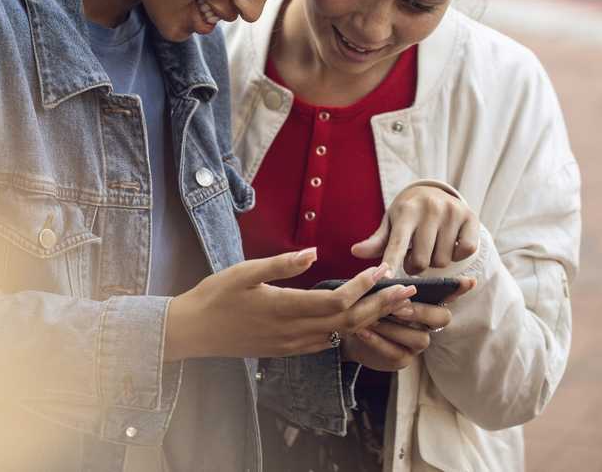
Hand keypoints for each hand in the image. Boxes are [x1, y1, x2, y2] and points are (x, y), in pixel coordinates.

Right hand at [164, 249, 415, 360]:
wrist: (193, 332)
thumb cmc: (215, 296)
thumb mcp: (244, 272)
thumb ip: (281, 264)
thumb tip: (313, 252)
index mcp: (286, 309)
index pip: (338, 302)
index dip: (364, 287)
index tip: (383, 270)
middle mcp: (295, 332)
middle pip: (350, 322)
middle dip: (382, 306)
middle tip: (408, 291)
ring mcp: (292, 345)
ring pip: (342, 334)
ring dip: (370, 318)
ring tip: (392, 305)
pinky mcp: (287, 350)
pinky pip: (326, 343)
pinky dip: (349, 332)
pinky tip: (357, 321)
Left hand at [340, 278, 474, 370]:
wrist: (346, 329)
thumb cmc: (366, 303)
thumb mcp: (374, 288)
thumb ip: (384, 282)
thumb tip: (385, 273)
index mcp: (424, 301)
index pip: (448, 294)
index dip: (459, 289)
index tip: (469, 281)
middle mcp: (427, 323)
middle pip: (441, 318)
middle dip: (420, 311)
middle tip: (398, 307)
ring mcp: (416, 343)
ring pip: (420, 338)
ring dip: (394, 328)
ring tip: (372, 319)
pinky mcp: (402, 359)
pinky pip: (396, 353)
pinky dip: (379, 342)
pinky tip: (363, 331)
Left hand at [352, 184, 480, 274]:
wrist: (433, 193)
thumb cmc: (407, 215)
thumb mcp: (390, 224)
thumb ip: (376, 242)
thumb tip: (355, 252)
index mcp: (407, 210)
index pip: (397, 243)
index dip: (392, 262)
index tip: (386, 278)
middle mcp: (431, 208)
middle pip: (421, 261)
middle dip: (415, 266)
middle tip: (413, 257)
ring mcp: (452, 212)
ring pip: (443, 261)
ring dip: (435, 261)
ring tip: (430, 247)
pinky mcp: (471, 218)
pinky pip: (465, 252)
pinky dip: (457, 255)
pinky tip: (449, 243)